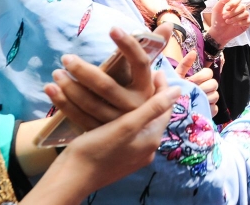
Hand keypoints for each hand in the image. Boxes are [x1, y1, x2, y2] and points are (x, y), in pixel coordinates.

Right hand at [27, 71, 179, 203]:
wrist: (71, 178)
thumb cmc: (98, 150)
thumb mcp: (127, 125)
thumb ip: (152, 108)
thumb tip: (178, 89)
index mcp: (151, 139)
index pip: (165, 109)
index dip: (162, 89)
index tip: (156, 72)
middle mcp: (145, 148)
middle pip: (152, 115)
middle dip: (149, 96)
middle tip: (143, 78)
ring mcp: (132, 154)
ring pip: (138, 122)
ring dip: (135, 105)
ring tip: (129, 89)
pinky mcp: (117, 156)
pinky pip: (126, 131)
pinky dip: (123, 116)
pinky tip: (113, 109)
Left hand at [43, 26, 166, 129]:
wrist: (136, 145)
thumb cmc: (143, 104)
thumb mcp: (149, 81)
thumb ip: (157, 52)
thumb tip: (168, 25)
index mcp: (147, 91)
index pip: (141, 64)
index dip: (129, 46)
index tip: (113, 29)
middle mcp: (134, 108)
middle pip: (108, 87)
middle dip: (85, 71)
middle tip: (67, 57)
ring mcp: (116, 123)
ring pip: (90, 104)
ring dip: (70, 87)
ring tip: (56, 73)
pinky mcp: (100, 134)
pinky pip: (78, 118)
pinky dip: (63, 103)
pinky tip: (51, 90)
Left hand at [175, 50, 218, 116]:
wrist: (170, 107)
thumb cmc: (175, 90)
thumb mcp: (177, 76)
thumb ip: (184, 64)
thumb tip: (193, 52)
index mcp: (201, 78)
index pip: (209, 72)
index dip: (201, 76)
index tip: (191, 81)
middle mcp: (207, 87)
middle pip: (214, 83)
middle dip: (203, 87)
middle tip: (193, 91)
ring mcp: (210, 99)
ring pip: (215, 95)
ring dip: (205, 98)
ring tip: (194, 100)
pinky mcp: (210, 110)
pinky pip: (215, 108)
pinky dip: (208, 108)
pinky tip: (199, 108)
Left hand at [207, 0, 249, 45]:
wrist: (218, 33)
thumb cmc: (217, 21)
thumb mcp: (216, 10)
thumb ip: (221, 1)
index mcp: (233, 5)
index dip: (234, 3)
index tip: (227, 9)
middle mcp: (240, 9)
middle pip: (243, 6)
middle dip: (233, 13)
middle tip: (225, 17)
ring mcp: (243, 17)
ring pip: (246, 13)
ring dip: (236, 18)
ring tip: (228, 22)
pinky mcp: (246, 24)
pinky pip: (248, 21)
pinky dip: (241, 23)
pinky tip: (234, 25)